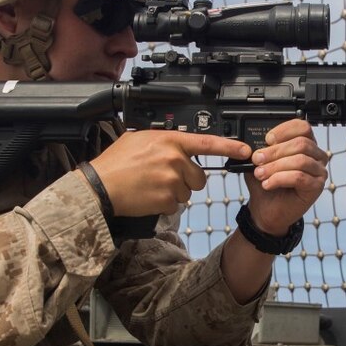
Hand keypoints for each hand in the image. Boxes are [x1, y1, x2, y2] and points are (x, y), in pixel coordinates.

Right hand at [89, 130, 251, 216]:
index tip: (246, 151)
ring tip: (151, 186)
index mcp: (169, 141)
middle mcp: (174, 159)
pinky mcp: (167, 200)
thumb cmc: (115, 163)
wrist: (100, 187)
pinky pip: (175, 205)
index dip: (230, 147)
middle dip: (186, 180)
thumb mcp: (138, 140)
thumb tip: (174, 145)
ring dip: (173, 192)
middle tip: (163, 177)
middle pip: (199, 176)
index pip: (207, 143)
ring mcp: (172, 180)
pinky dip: (163, 204)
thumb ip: (162, 141)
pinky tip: (148, 196)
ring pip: (187, 192)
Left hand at [244, 119, 327, 234]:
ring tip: (260, 174)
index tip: (267, 139)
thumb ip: (261, 149)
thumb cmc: (266, 184)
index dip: (284, 130)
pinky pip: (299, 177)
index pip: (302, 127)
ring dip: (276, 166)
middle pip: (301, 144)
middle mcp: (316, 156)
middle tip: (257, 159)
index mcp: (305, 144)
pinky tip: (268, 184)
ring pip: (300, 160)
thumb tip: (254, 142)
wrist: (266, 210)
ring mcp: (319, 171)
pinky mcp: (316, 187)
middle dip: (275, 151)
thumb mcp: (261, 162)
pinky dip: (280, 179)